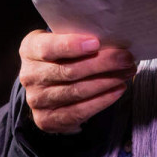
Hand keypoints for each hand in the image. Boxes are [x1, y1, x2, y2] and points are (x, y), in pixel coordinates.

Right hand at [18, 30, 135, 133]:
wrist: (47, 85)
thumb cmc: (62, 55)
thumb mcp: (62, 39)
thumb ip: (78, 36)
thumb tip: (112, 37)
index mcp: (30, 49)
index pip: (48, 48)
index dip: (72, 46)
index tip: (96, 43)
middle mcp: (29, 75)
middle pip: (68, 71)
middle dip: (102, 64)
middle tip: (126, 58)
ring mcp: (36, 100)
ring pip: (76, 91)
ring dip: (106, 82)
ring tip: (127, 73)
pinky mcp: (47, 120)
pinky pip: (78, 111)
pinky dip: (102, 100)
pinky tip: (118, 90)